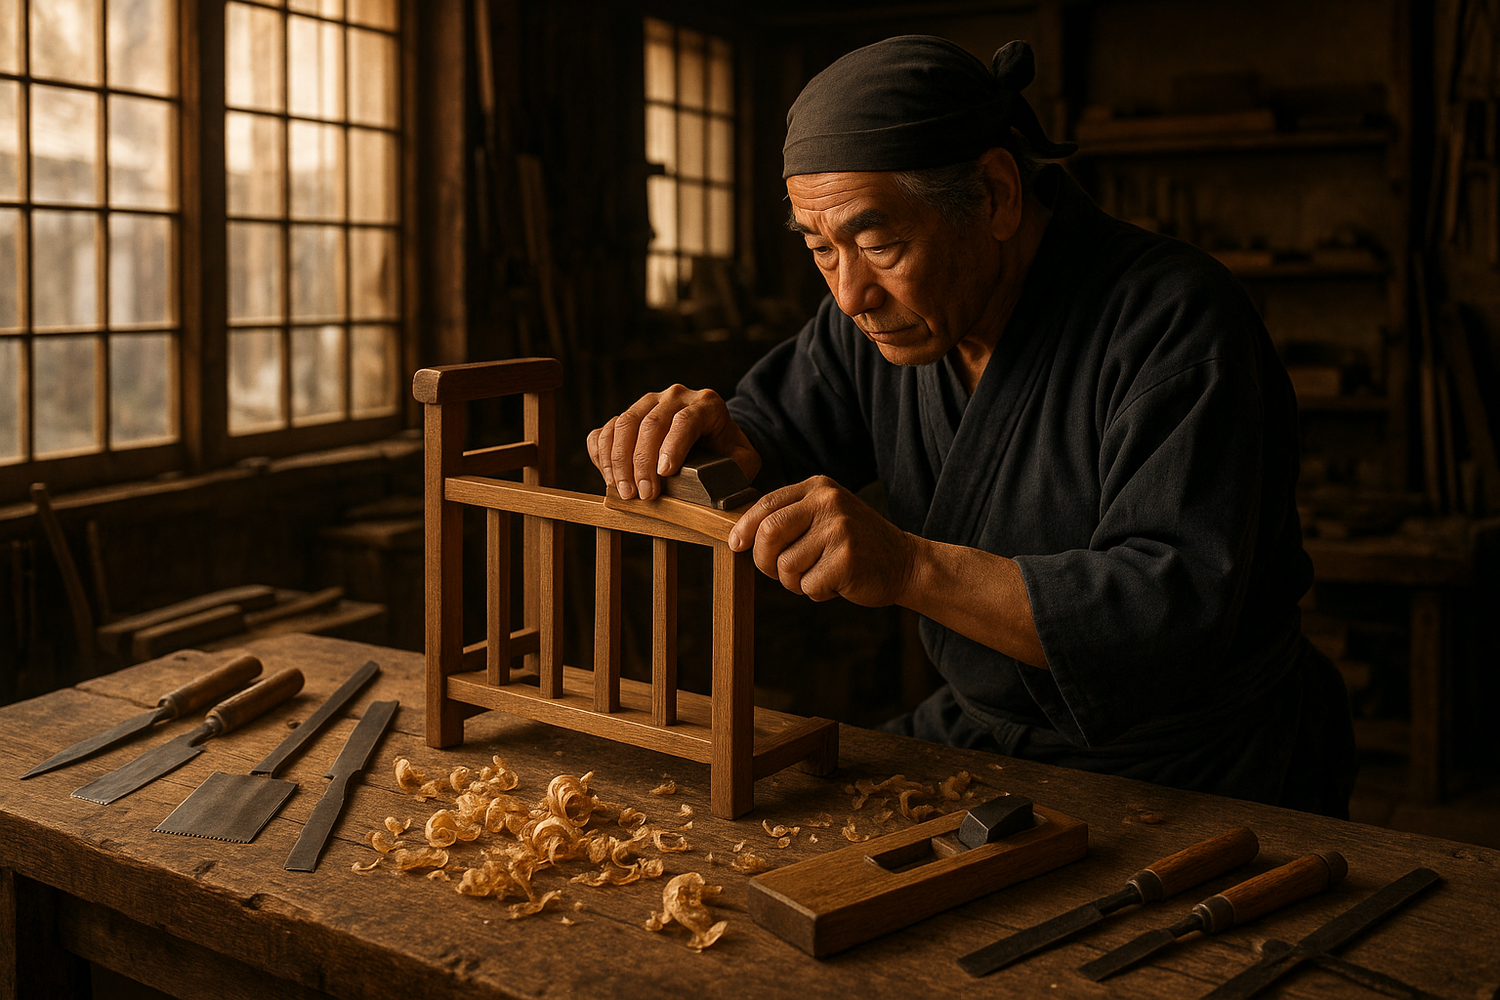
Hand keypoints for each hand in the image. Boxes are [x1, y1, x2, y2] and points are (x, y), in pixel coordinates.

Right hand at [586, 385, 759, 499]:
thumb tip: (721, 485)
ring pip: (624, 424)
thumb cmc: (728, 452)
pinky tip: (608, 477)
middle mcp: (675, 397)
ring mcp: (648, 403)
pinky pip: (605, 429)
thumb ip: (739, 468)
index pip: (685, 420)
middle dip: (642, 462)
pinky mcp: (628, 415)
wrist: (712, 437)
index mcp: (706, 404)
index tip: (664, 474)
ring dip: (619, 461)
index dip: (672, 446)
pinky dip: (601, 453)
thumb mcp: (744, 459)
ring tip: (624, 491)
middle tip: (643, 495)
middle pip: (651, 423)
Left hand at [728, 476, 915, 606]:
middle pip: (769, 532)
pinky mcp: (847, 559)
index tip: (737, 544)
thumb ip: (792, 517)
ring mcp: (839, 529)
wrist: (905, 563)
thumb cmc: (857, 544)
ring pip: (786, 565)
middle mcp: (828, 502)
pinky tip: (838, 583)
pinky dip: (817, 592)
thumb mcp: (826, 515)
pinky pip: (808, 585)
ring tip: (820, 574)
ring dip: (796, 581)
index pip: (767, 503)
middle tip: (777, 572)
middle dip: (764, 560)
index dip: (745, 527)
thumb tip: (742, 534)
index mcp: (819, 488)